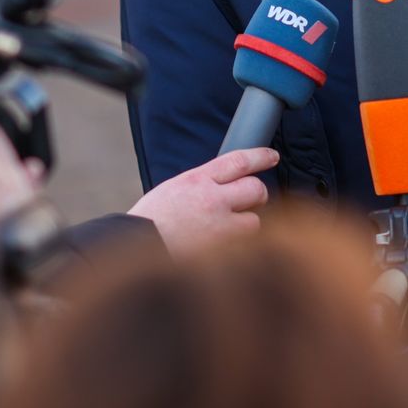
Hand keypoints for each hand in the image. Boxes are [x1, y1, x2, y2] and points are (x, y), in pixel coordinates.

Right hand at [127, 147, 276, 255]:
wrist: (135, 250)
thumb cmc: (151, 222)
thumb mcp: (173, 190)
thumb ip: (201, 185)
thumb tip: (226, 185)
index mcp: (197, 180)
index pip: (239, 161)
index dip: (260, 156)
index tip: (272, 156)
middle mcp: (212, 200)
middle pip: (256, 189)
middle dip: (257, 195)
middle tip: (249, 202)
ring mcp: (219, 227)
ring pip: (254, 221)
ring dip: (245, 225)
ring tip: (225, 231)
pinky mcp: (222, 251)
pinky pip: (243, 247)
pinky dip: (237, 247)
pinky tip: (221, 249)